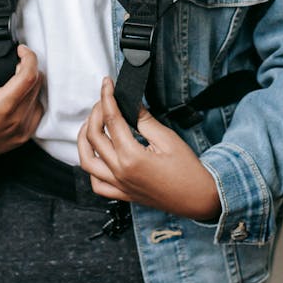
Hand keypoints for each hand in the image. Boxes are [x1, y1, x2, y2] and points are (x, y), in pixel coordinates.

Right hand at [0, 46, 43, 167]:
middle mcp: (16, 120)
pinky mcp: (24, 137)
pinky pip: (37, 111)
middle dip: (28, 69)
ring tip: (12, 84)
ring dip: (30, 85)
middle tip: (14, 66)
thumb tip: (8, 53)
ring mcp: (22, 131)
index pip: (29, 75)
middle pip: (37, 84)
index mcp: (2, 106)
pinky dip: (30, 100)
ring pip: (39, 96)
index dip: (29, 57)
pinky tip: (16, 99)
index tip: (22, 51)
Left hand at [77, 77, 220, 221]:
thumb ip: (144, 120)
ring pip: (86, 161)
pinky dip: (91, 168)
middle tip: (104, 100)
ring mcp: (119, 185)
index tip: (107, 84)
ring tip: (91, 123)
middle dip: (95, 112)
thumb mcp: (167, 138)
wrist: (198, 198)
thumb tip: (129, 104)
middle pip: (94, 136)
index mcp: (131, 157)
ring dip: (84, 139)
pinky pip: (96, 184)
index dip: (107, 97)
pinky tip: (97, 155)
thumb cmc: (187, 170)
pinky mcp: (122, 194)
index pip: (111, 119)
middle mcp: (120, 173)